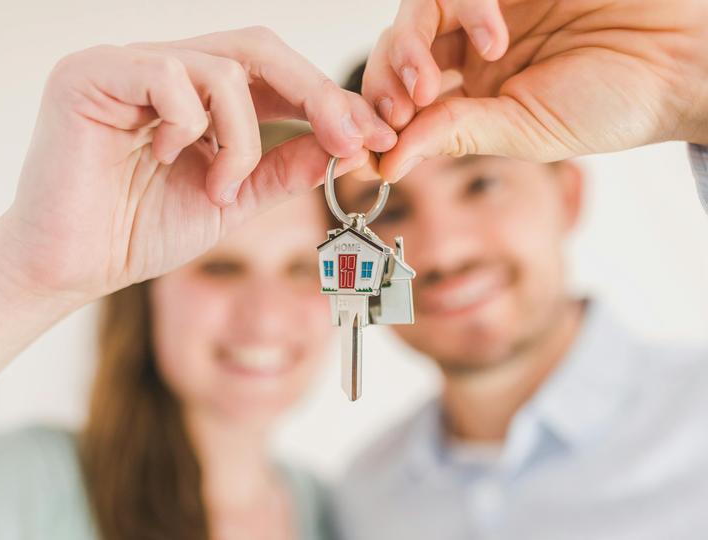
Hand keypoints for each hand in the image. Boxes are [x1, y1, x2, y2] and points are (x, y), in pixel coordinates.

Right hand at [0, 27, 396, 302]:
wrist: (74, 266)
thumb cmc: (142, 231)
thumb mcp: (234, 200)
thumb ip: (282, 170)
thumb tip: (342, 146)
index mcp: (199, 97)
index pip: (275, 76)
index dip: (328, 101)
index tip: (372, 137)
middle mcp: (167, 70)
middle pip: (260, 50)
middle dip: (316, 95)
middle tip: (350, 138)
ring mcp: (130, 66)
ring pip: (223, 69)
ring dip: (242, 139)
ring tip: (219, 188)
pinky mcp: (94, 74)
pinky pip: (168, 76)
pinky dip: (190, 126)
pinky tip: (168, 158)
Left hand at [362, 0, 707, 180]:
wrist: (679, 60)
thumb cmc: (610, 104)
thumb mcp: (523, 131)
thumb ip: (454, 135)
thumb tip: (384, 165)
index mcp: (470, 94)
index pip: (402, 100)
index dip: (377, 119)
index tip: (369, 148)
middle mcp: (469, 50)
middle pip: (395, 53)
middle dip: (383, 84)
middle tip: (397, 112)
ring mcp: (486, 8)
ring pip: (416, 13)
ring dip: (409, 50)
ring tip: (429, 87)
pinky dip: (467, 7)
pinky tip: (496, 38)